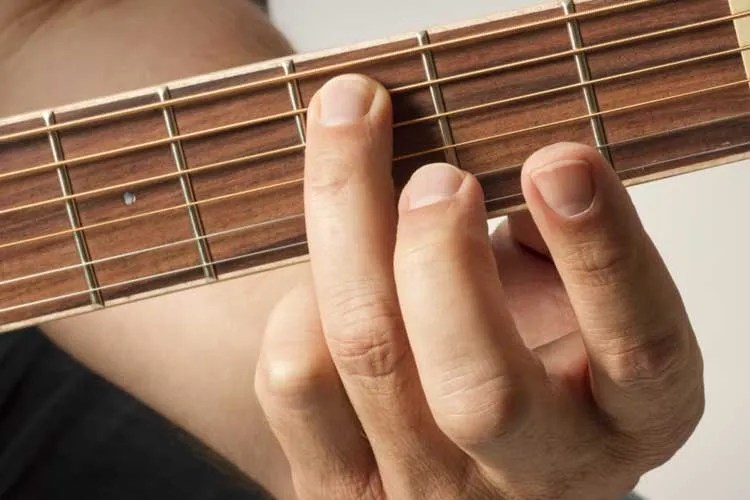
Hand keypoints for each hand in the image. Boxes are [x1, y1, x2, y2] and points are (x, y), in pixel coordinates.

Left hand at [254, 75, 703, 498]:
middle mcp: (533, 472)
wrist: (472, 435)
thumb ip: (564, 240)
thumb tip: (517, 165)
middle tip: (434, 173)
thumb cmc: (536, 344)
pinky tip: (326, 267)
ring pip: (369, 356)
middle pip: (478, 386)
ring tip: (357, 149)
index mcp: (629, 417)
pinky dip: (302, 299)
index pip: (638, 346)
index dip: (599, 248)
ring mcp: (430, 488)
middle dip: (441, 251)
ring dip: (348, 229)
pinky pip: (296, 379)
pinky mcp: (342, 484)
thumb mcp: (580, 295)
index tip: (555, 161)